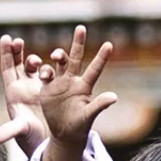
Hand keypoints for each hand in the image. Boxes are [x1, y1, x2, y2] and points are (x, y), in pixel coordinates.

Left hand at [0, 34, 50, 151]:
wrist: (46, 142)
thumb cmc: (31, 137)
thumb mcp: (21, 131)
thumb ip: (11, 131)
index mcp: (13, 93)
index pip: (7, 68)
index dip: (5, 53)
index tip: (6, 38)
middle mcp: (23, 87)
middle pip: (17, 63)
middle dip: (17, 50)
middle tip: (18, 41)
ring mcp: (36, 87)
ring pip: (34, 66)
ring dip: (35, 59)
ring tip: (39, 61)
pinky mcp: (50, 89)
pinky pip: (50, 72)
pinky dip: (51, 65)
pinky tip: (55, 62)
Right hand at [37, 26, 117, 149]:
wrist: (63, 133)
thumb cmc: (79, 126)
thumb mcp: (89, 116)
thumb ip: (99, 105)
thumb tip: (114, 97)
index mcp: (85, 86)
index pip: (95, 69)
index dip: (101, 57)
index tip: (109, 44)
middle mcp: (73, 80)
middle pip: (75, 57)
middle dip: (78, 42)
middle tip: (81, 28)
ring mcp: (60, 82)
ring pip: (59, 62)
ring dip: (59, 55)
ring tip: (57, 55)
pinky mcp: (47, 87)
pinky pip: (45, 73)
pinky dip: (45, 71)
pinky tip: (45, 74)